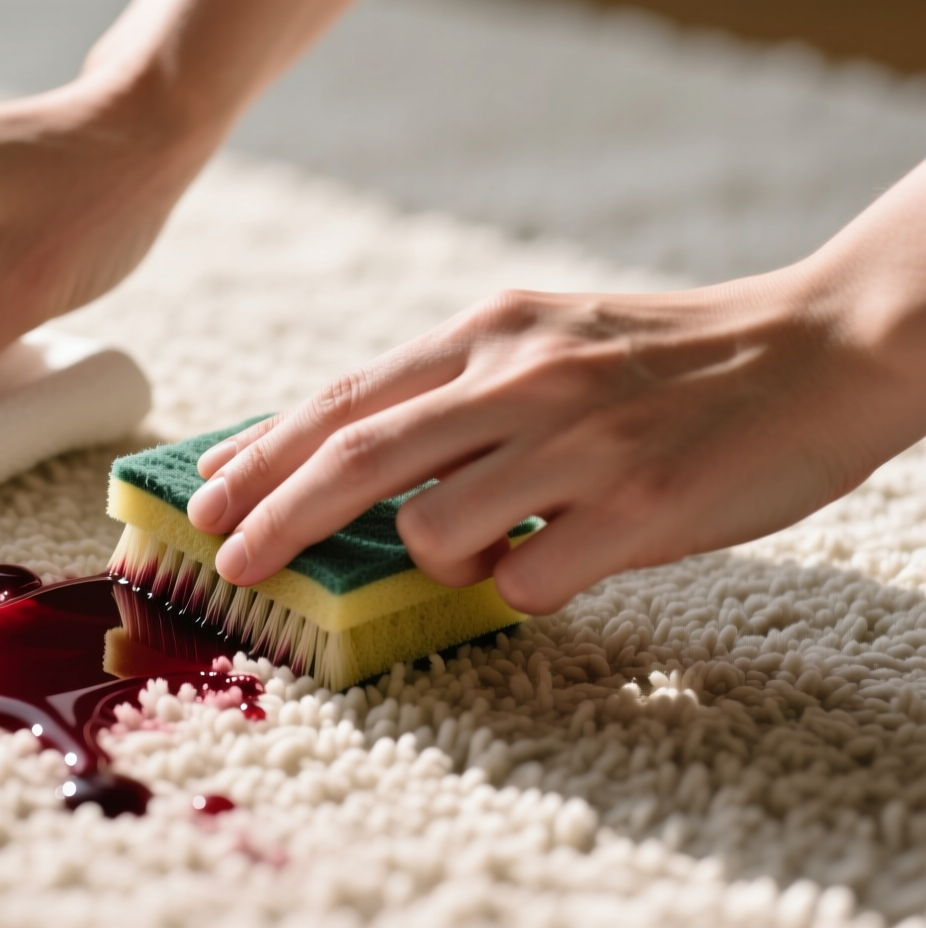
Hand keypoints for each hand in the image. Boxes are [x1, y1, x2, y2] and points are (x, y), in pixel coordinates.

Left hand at [186, 206, 925, 613]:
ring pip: (436, 531)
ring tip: (486, 544)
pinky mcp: (637, 508)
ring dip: (432, 560)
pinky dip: (519, 588)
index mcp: (489, 332)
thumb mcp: (547, 338)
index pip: (345, 399)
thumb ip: (454, 392)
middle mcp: (522, 378)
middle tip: (226, 561)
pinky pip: (527, 580)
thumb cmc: (666, 361)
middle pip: (356, 457)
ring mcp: (579, 443)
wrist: (818, 349)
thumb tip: (348, 460)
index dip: (264, 453)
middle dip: (274, 516)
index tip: (207, 497)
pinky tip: (561, 561)